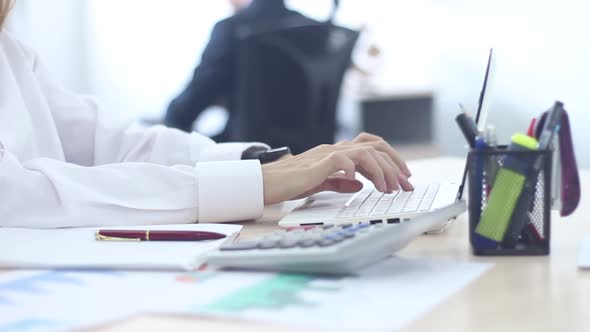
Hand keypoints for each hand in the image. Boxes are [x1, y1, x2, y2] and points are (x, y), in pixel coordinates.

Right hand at [261, 133, 412, 204]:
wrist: (268, 182)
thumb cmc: (290, 182)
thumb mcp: (321, 183)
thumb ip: (340, 182)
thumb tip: (361, 184)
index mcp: (338, 153)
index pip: (372, 148)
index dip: (391, 161)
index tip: (402, 179)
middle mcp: (336, 149)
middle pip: (376, 146)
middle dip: (395, 165)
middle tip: (405, 184)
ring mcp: (328, 153)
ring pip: (365, 152)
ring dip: (381, 171)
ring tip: (387, 189)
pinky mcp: (319, 162)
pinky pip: (343, 160)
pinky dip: (355, 170)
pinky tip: (359, 184)